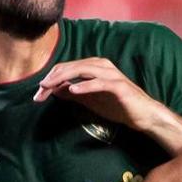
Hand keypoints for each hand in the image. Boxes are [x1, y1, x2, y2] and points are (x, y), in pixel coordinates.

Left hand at [34, 58, 162, 132]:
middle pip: (72, 67)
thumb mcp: (90, 100)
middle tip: (39, 91)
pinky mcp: (118, 86)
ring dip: (64, 78)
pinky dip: (85, 85)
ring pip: (83, 70)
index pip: (67, 68)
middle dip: (53, 78)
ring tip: (49, 86)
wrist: (142, 116)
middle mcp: (102, 66)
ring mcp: (111, 75)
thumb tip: (53, 89)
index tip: (38, 93)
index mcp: (94, 67)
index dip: (51, 78)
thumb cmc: (118, 106)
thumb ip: (73, 93)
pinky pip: (99, 83)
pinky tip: (73, 90)